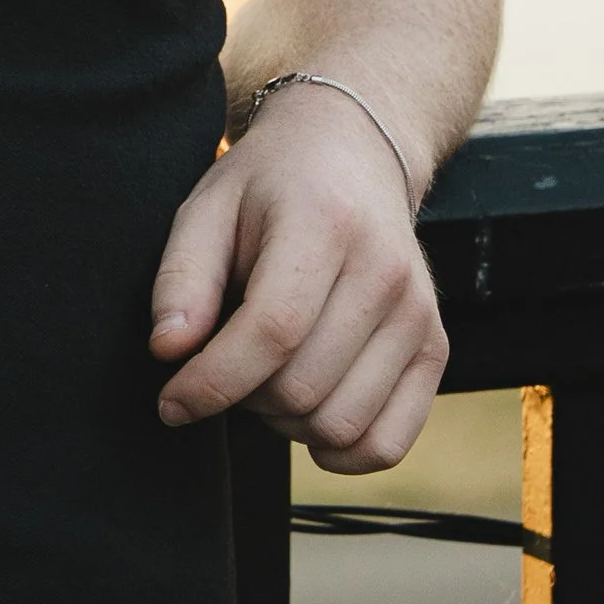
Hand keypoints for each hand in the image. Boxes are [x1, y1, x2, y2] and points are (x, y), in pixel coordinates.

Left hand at [147, 81, 446, 473]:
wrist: (353, 153)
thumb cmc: (270, 184)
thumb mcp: (209, 206)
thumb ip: (183, 277)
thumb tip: (169, 352)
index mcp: (325, 223)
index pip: (271, 331)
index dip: (212, 380)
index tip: (170, 401)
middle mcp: (384, 272)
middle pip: (301, 388)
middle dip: (242, 398)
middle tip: (225, 361)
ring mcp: (418, 314)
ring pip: (339, 424)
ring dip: (284, 423)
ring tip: (265, 375)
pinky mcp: (434, 347)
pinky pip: (387, 443)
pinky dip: (340, 450)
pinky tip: (308, 414)